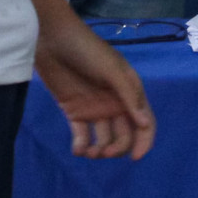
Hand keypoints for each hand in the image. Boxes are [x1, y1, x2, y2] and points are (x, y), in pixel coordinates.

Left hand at [34, 15, 156, 160]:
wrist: (53, 39)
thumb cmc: (87, 50)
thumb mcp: (112, 70)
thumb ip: (129, 96)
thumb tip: (144, 124)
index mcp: (129, 92)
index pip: (144, 122)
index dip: (144, 141)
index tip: (135, 157)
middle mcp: (114, 103)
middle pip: (124, 135)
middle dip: (117, 148)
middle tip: (103, 152)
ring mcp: (94, 109)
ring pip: (103, 139)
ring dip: (99, 150)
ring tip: (88, 152)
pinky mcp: (74, 112)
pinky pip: (82, 135)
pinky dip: (82, 146)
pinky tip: (78, 149)